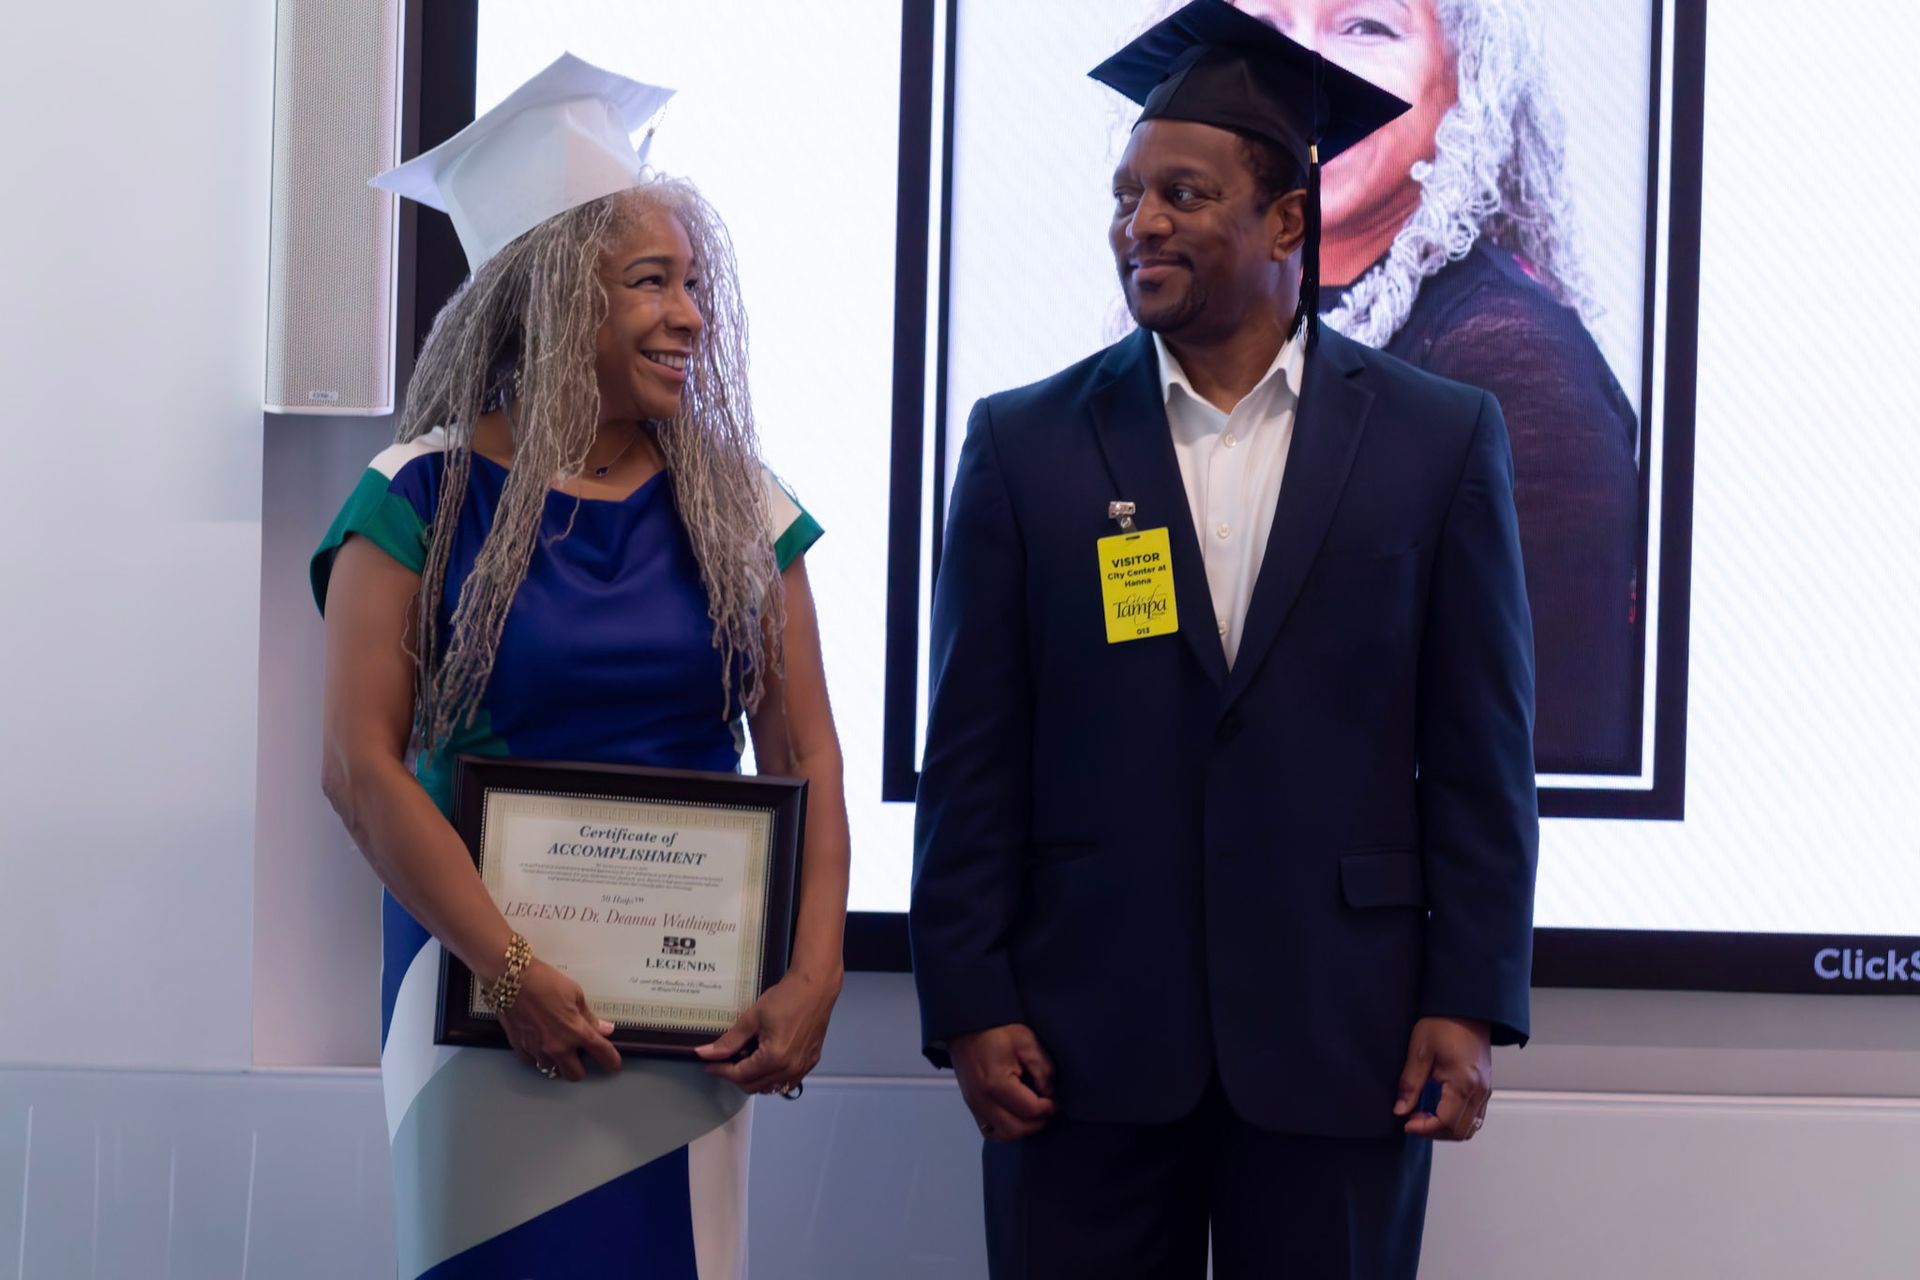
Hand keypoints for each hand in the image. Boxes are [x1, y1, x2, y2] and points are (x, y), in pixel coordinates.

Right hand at [496, 958, 623, 1081]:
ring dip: (558, 1062)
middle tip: (580, 1055)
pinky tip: (541, 1044)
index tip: (614, 1065)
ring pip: (552, 1070)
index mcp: (576, 1031)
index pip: (601, 1053)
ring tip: (558, 1046)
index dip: (611, 1061)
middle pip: (575, 1074)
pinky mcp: (520, 1048)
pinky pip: (533, 1062)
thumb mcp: (575, 994)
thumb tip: (604, 1029)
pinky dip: (539, 1057)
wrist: (511, 979)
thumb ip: (589, 1017)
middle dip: (580, 1068)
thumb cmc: (544, 982)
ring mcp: (537, 1050)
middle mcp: (558, 1046)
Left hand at [696, 968, 840, 1093]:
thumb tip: (705, 1054)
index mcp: (774, 1058)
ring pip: (770, 1087)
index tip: (709, 1065)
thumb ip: (729, 1041)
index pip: (740, 1075)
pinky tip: (765, 1061)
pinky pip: (786, 1081)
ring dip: (754, 1079)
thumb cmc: (786, 997)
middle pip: (754, 1086)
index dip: (721, 1071)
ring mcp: (802, 1068)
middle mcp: (790, 1069)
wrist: (816, 987)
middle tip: (725, 1061)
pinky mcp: (810, 1063)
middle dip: (735, 1076)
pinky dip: (772, 1077)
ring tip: (745, 1060)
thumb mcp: (752, 1018)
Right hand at [949, 1023, 1055, 1142]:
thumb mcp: (1026, 1041)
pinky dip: (1005, 1130)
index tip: (1055, 1099)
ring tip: (1032, 1113)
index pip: (1029, 1110)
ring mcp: (974, 1105)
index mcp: (995, 1083)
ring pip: (1002, 1135)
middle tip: (1046, 1108)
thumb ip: (1043, 1068)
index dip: (1048, 1107)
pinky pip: (989, 1131)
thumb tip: (1050, 1093)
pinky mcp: (971, 1105)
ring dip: (1022, 1129)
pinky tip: (1016, 1117)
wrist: (968, 1024)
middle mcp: (981, 1100)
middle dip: (1037, 1122)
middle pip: (1016, 1129)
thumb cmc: (997, 1029)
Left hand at [1394, 1016, 1491, 1140]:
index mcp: (1464, 1082)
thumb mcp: (1419, 1051)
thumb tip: (1400, 1110)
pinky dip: (1456, 1120)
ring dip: (1446, 1128)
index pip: (1446, 1122)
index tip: (1406, 1123)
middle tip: (1413, 1118)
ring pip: (1469, 1127)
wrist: (1466, 1009)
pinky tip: (1438, 1107)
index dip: (1423, 1128)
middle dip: (1434, 1131)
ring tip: (1424, 1113)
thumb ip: (1410, 1083)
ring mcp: (1485, 1091)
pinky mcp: (1485, 1088)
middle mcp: (1479, 1091)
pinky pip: (1474, 1116)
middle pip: (1460, 1132)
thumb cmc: (1443, 1023)